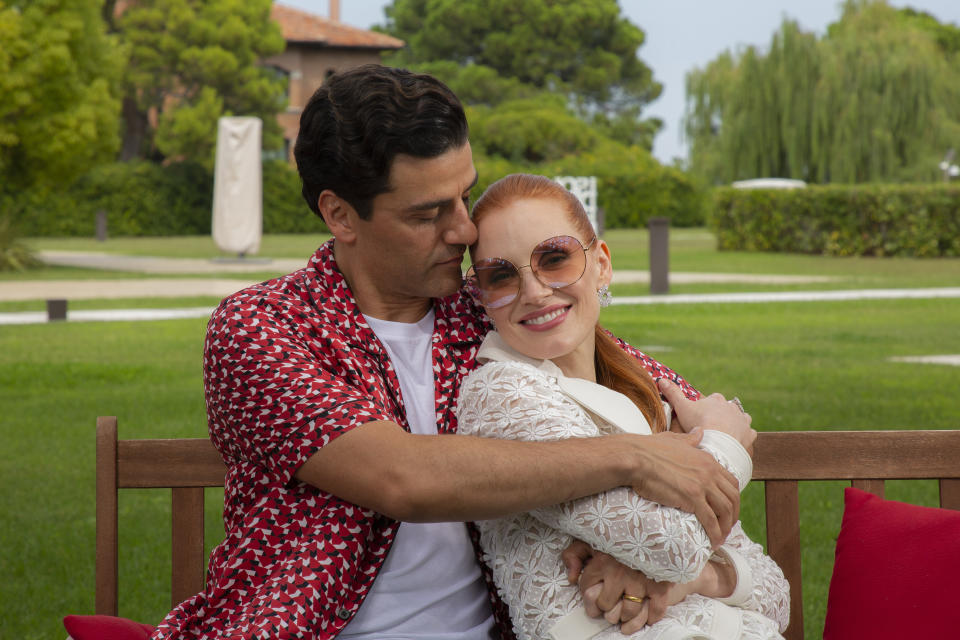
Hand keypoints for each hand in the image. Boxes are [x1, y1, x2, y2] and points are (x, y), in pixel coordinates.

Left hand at [562, 542, 692, 631]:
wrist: (654, 525)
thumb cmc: (620, 534)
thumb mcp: (592, 537)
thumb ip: (575, 553)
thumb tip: (570, 577)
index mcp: (602, 561)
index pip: (587, 589)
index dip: (587, 594)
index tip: (593, 592)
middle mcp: (620, 574)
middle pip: (606, 605)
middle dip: (605, 606)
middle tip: (609, 603)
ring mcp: (641, 581)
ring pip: (628, 612)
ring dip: (625, 615)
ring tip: (623, 612)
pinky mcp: (660, 585)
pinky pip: (655, 610)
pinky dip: (650, 617)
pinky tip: (646, 616)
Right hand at [625, 429, 738, 545]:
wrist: (635, 458)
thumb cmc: (648, 449)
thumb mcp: (674, 440)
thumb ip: (690, 439)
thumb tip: (699, 432)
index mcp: (707, 459)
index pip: (731, 483)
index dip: (733, 499)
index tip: (728, 510)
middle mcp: (709, 472)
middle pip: (732, 498)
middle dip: (733, 516)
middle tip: (726, 528)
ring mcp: (702, 485)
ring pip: (725, 510)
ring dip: (726, 528)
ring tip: (720, 539)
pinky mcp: (692, 498)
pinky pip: (710, 520)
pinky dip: (715, 533)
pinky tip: (713, 541)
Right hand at [658, 379, 756, 454]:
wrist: (718, 443)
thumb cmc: (699, 423)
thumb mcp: (682, 407)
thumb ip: (673, 393)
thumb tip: (661, 379)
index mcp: (717, 400)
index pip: (712, 399)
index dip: (706, 407)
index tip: (700, 415)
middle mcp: (732, 407)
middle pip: (727, 409)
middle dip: (721, 415)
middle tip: (711, 426)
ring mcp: (742, 421)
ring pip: (741, 419)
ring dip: (735, 423)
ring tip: (726, 433)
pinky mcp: (749, 434)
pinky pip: (748, 433)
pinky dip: (743, 436)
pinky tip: (737, 441)